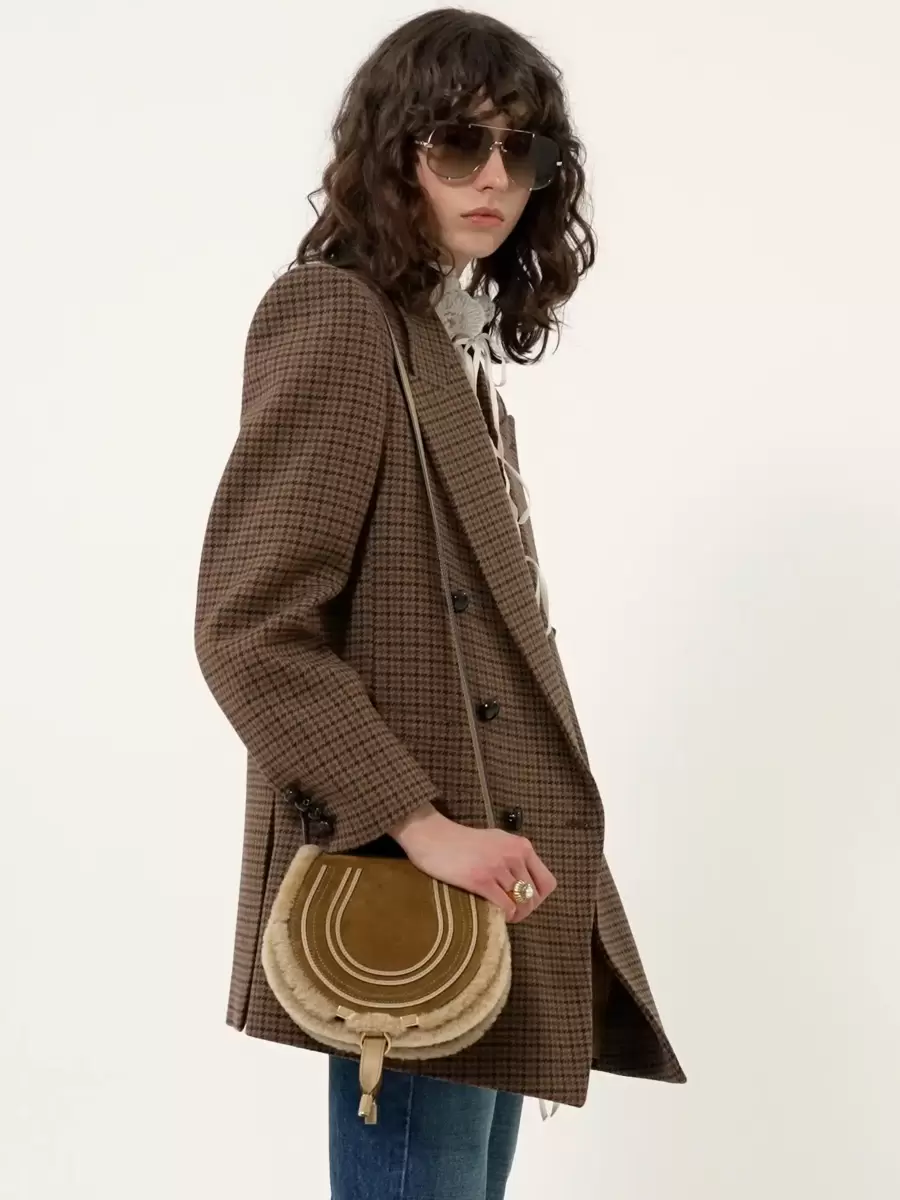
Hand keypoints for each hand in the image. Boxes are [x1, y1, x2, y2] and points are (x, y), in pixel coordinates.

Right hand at [389, 803, 556, 921]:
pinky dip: (503, 916)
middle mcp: (514, 855)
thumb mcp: (496, 841)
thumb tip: (526, 885)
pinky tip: (493, 914)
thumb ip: (514, 857)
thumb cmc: (462, 841)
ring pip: (520, 904)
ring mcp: (498, 867)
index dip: (538, 897)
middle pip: (534, 897)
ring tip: (500, 914)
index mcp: (521, 845)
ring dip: (513, 915)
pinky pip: (504, 906)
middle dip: (525, 909)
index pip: (548, 882)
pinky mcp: (481, 879)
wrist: (433, 837)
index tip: (523, 901)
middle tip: (510, 912)